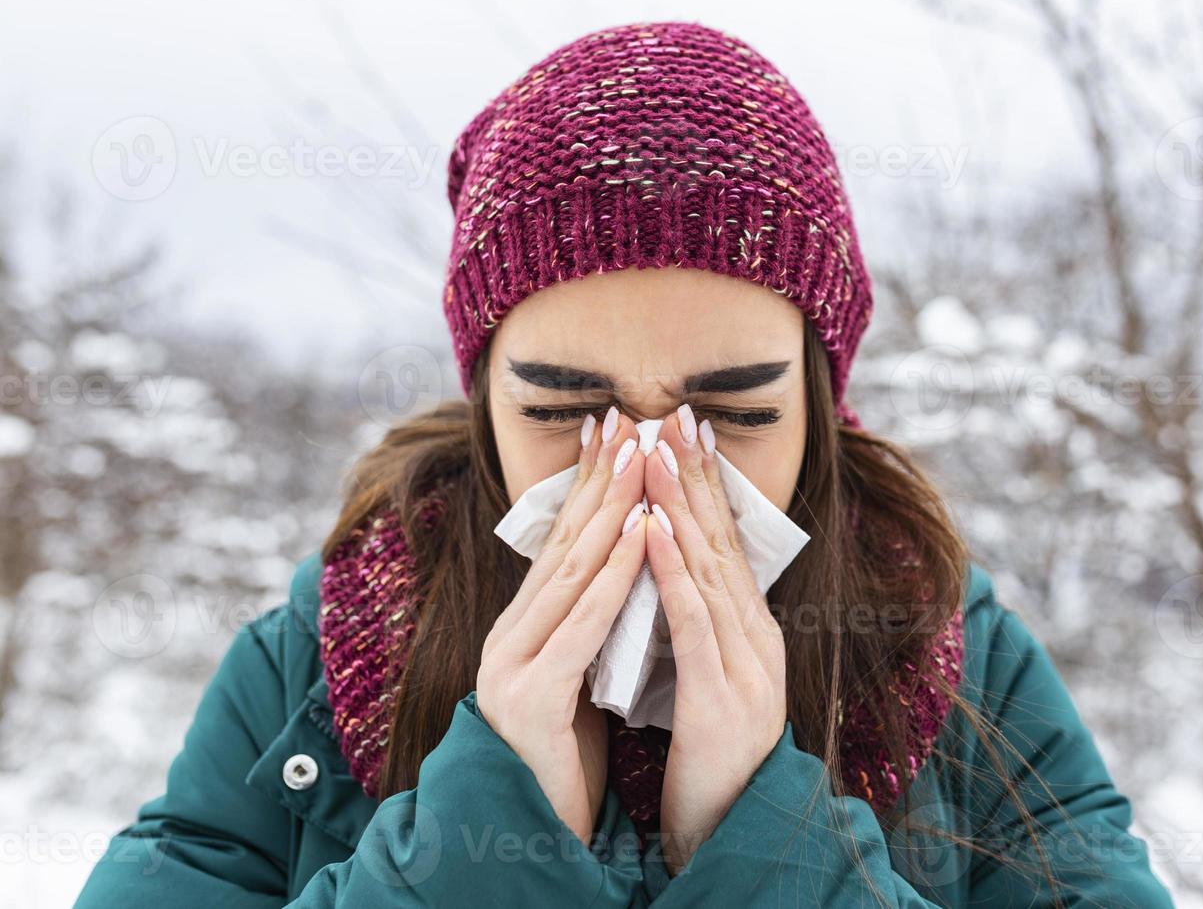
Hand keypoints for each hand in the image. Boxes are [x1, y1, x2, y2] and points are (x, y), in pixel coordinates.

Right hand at [477, 407, 649, 844]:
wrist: (530, 831)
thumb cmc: (563, 757)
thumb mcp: (577, 677)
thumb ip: (586, 627)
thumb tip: (620, 573)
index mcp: (524, 629)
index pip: (561, 545)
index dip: (588, 487)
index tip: (611, 432)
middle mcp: (511, 635)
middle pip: (563, 544)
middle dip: (598, 480)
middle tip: (625, 419)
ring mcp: (513, 663)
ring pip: (572, 572)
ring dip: (611, 509)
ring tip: (640, 457)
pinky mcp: (531, 695)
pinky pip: (583, 623)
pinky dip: (616, 574)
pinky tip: (643, 534)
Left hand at [642, 405, 786, 873]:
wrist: (732, 831)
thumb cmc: (710, 758)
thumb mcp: (707, 679)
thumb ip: (697, 627)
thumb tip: (671, 573)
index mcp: (749, 631)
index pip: (724, 544)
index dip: (704, 486)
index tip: (684, 433)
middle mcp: (756, 637)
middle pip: (723, 542)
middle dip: (697, 477)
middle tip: (677, 416)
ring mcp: (746, 664)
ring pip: (710, 569)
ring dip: (682, 507)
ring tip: (660, 453)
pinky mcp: (724, 696)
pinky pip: (694, 622)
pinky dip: (674, 571)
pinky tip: (654, 532)